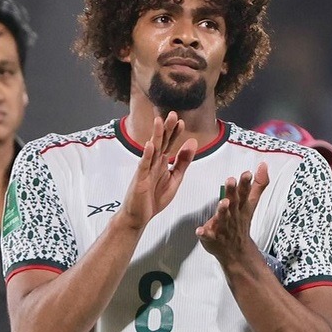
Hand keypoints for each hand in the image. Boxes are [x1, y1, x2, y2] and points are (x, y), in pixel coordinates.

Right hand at [118, 112, 196, 231]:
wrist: (139, 217)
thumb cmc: (154, 198)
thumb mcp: (175, 179)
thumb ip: (183, 162)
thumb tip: (193, 142)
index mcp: (161, 163)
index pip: (169, 144)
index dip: (175, 133)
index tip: (182, 122)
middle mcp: (153, 163)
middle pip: (161, 143)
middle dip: (167, 129)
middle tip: (173, 114)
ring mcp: (145, 170)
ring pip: (152, 151)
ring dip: (156, 136)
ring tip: (159, 122)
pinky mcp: (139, 180)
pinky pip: (143, 166)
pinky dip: (146, 155)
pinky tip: (150, 145)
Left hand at [196, 163, 269, 268]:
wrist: (236, 252)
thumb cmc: (240, 223)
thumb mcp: (250, 205)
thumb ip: (257, 185)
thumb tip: (263, 165)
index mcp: (241, 207)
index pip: (245, 194)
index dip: (246, 183)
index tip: (247, 173)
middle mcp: (233, 216)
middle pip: (234, 203)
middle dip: (232, 192)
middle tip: (231, 180)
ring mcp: (223, 228)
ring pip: (223, 218)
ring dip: (222, 211)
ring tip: (222, 202)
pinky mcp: (212, 238)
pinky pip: (208, 236)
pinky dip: (204, 233)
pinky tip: (199, 230)